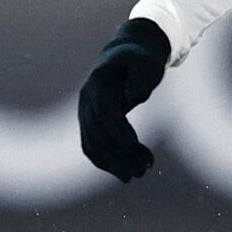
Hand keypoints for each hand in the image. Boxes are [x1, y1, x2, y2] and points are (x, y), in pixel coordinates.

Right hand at [77, 17, 169, 182]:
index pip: (106, 114)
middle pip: (98, 133)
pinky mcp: (89, 124)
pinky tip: (125, 174)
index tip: (136, 150)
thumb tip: (134, 95)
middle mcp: (86, 101)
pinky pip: (93, 148)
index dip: (119, 134)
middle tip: (145, 168)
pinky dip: (107, 163)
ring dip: (114, 163)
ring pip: (93, 145)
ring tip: (140, 173)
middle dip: (120, 154)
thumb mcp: (146, 61)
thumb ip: (141, 75)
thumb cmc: (140, 59)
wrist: (126, 57)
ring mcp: (84, 113)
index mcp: (99, 84)